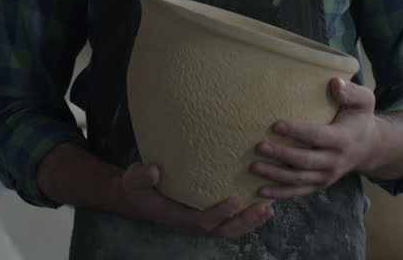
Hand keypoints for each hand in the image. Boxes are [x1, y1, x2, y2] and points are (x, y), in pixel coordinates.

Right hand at [116, 163, 273, 239]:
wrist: (138, 197)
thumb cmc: (138, 187)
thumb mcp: (133, 179)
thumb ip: (142, 176)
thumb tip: (154, 171)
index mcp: (176, 217)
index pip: (201, 220)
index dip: (219, 213)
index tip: (236, 200)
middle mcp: (191, 224)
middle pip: (222, 231)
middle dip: (245, 222)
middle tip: (265, 208)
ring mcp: (200, 223)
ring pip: (229, 230)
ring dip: (250, 222)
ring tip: (268, 209)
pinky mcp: (207, 217)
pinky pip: (229, 223)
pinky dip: (246, 218)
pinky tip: (260, 204)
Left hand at [251, 77, 378, 199]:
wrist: (369, 148)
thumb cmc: (359, 119)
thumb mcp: (363, 102)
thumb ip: (351, 92)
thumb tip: (335, 83)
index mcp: (343, 139)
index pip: (318, 136)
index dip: (297, 132)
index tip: (276, 125)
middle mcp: (335, 161)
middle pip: (305, 161)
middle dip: (281, 155)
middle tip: (258, 146)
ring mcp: (327, 176)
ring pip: (298, 179)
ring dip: (275, 175)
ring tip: (253, 167)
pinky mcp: (319, 184)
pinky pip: (299, 191)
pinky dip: (280, 193)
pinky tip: (260, 191)